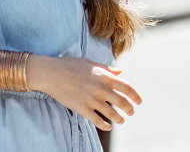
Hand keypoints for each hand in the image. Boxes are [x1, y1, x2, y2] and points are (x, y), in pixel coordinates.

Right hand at [27, 55, 141, 130]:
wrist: (51, 73)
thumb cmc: (70, 65)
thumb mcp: (90, 63)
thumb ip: (106, 69)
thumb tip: (120, 72)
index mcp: (104, 76)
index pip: (127, 88)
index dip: (136, 96)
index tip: (139, 101)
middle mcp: (101, 89)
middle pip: (122, 103)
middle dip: (130, 110)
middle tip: (131, 113)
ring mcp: (92, 100)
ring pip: (112, 114)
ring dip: (119, 119)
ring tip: (122, 120)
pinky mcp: (82, 109)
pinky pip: (98, 121)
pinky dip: (105, 125)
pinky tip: (108, 126)